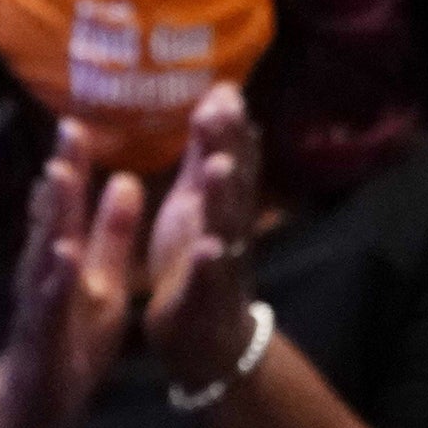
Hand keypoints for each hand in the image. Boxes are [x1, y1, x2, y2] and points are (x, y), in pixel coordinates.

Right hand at [0, 122, 140, 427]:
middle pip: (52, 215)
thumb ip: (112, 233)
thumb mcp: (103, 281)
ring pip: (45, 250)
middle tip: (69, 129)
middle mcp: (44, 270)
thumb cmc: (71, 337)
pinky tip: (64, 254)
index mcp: (63, 254)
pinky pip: (50, 302)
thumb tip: (127, 178)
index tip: (82, 119)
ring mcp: (38, 300)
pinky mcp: (41, 334)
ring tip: (61, 176)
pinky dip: (56, 278)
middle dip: (63, 174)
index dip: (75, 162)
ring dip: (52, 214)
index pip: (67, 201)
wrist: (35, 402)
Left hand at [144, 85, 263, 390]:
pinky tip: (210, 247)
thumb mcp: (196, 202)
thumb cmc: (194, 259)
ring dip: (225, 198)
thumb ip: (206, 154)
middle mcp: (227, 230)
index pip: (230, 160)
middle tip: (225, 113)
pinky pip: (209, 282)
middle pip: (233, 187)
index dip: (228, 127)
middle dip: (229, 149)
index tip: (224, 88)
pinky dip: (210, 264)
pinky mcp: (205, 301)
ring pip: (226, 228)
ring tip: (221, 167)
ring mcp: (221, 266)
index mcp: (217, 206)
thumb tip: (222, 96)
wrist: (205, 339)